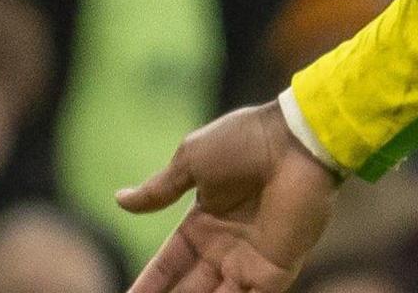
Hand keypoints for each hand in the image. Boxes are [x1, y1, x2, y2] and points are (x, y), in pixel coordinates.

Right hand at [117, 101, 340, 292]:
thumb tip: (120, 200)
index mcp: (203, 224)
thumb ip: (160, 189)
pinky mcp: (277, 269)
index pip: (168, 266)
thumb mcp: (192, 162)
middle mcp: (225, 248)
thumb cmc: (246, 142)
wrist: (298, 139)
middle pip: (189, 289)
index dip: (148, 285)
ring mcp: (251, 260)